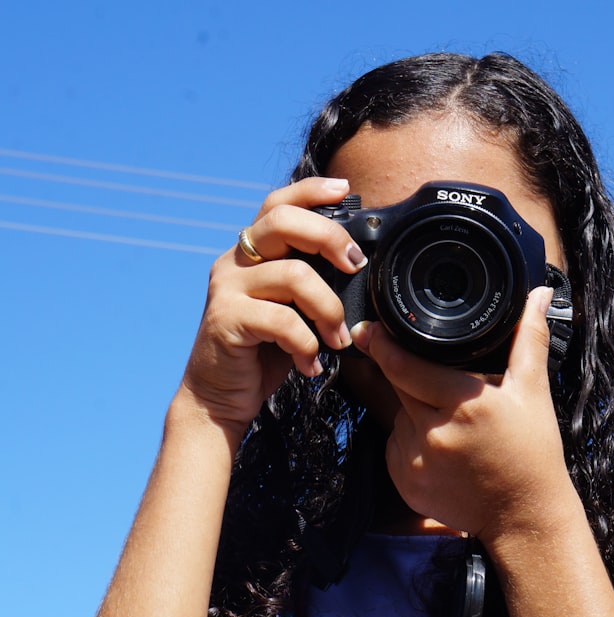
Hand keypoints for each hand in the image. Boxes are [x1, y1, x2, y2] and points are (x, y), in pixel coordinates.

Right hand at [178, 177, 365, 440]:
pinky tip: (310, 363)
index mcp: (254, 252)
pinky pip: (282, 321)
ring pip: (293, 275)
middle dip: (329, 237)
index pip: (278, 204)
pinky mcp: (225, 319)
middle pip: (282, 222)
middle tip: (356, 266)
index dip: (311, 190)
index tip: (345, 189)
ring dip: (328, 310)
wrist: (220, 396)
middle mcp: (236, 261)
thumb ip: (312, 282)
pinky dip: (307, 344)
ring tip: (337, 340)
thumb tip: (358, 268)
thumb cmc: (264, 352)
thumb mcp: (292, 309)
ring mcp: (227, 287)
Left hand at [352, 286, 575, 538]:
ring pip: (397, 416)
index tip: (369, 329)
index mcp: (464, 403)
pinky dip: (410, 441)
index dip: (383, 344)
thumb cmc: (532, 452)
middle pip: (398, 386)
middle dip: (406, 374)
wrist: (524, 516)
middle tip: (435, 382)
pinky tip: (443, 449)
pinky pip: (395, 446)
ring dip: (414, 411)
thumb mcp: (533, 392)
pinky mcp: (405, 484)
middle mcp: (433, 433)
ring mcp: (415, 462)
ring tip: (452, 424)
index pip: (405, 365)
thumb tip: (540, 294)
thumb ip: (529, 339)